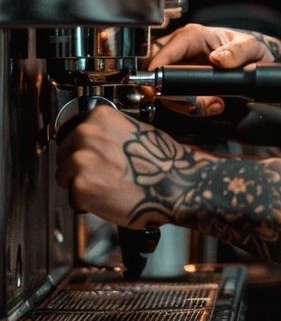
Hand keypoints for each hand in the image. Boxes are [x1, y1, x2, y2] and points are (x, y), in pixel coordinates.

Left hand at [56, 104, 195, 227]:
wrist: (176, 184)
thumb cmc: (162, 162)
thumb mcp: (135, 131)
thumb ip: (109, 134)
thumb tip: (94, 142)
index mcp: (100, 117)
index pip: (72, 132)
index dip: (82, 149)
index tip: (92, 157)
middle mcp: (87, 134)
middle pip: (64, 154)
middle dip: (77, 167)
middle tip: (101, 175)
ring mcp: (82, 159)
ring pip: (63, 176)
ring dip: (79, 185)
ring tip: (105, 187)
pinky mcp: (81, 186)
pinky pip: (73, 198)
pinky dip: (86, 203)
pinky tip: (107, 198)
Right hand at [147, 22, 279, 116]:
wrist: (254, 65)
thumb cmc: (249, 50)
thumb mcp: (251, 47)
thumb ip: (239, 51)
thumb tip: (218, 59)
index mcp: (192, 36)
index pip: (163, 50)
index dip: (156, 70)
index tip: (157, 88)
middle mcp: (181, 50)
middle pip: (154, 70)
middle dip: (165, 90)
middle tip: (189, 103)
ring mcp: (179, 67)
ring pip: (161, 88)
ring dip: (181, 103)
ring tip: (210, 104)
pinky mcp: (182, 84)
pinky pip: (173, 98)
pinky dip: (187, 107)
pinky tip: (208, 105)